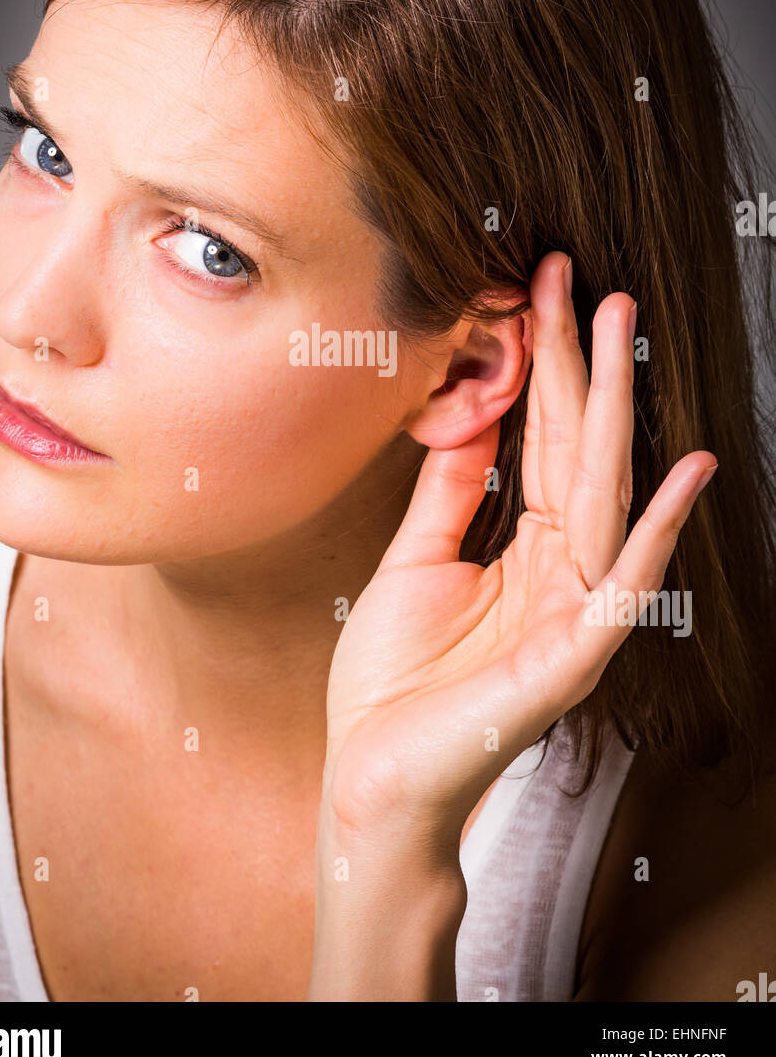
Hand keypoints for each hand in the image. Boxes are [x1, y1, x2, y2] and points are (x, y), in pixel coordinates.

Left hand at [321, 251, 717, 837]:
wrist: (371, 774)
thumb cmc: (391, 681)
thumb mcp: (414, 561)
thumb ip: (449, 493)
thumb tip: (468, 415)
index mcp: (524, 550)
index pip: (542, 442)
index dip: (539, 370)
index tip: (534, 294)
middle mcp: (560, 571)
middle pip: (577, 450)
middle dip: (579, 365)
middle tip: (585, 282)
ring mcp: (574, 611)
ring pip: (602, 492)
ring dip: (614, 411)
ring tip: (620, 331)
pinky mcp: (574, 656)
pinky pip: (624, 584)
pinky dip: (657, 529)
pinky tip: (685, 473)